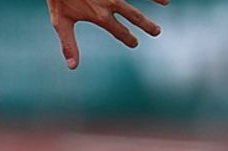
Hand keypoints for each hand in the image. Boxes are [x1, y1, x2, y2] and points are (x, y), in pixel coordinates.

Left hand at [47, 0, 166, 69]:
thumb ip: (69, 45)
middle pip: (134, 16)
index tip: (134, 43)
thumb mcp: (61, 22)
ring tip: (166, 3)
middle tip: (156, 31)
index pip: (118, 31)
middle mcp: (111, 3)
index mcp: (99, 16)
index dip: (127, 38)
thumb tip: (73, 67)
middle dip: (146, 24)